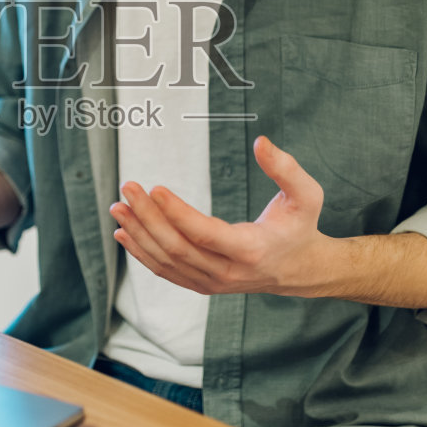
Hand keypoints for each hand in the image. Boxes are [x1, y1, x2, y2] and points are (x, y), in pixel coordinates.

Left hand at [109, 135, 330, 296]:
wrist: (301, 269)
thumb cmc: (301, 225)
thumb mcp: (307, 194)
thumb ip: (286, 168)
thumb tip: (261, 141)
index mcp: (251, 250)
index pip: (204, 234)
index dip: (177, 212)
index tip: (155, 187)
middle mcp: (228, 272)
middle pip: (178, 247)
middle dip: (148, 217)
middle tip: (128, 188)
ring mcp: (212, 283)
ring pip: (166, 261)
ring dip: (139, 233)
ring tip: (119, 206)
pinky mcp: (202, 284)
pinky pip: (166, 271)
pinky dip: (142, 253)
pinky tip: (124, 232)